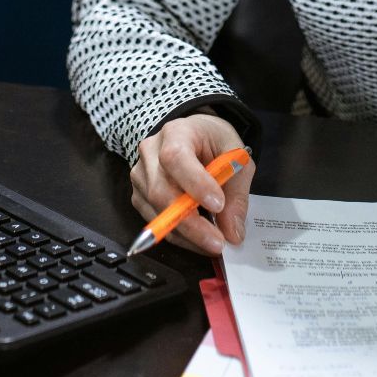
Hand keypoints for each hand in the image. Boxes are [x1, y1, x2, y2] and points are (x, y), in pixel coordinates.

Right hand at [129, 112, 254, 255]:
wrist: (194, 137)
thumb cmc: (214, 143)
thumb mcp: (236, 158)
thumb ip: (236, 193)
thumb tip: (233, 233)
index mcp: (176, 132)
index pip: (175, 158)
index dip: (195, 183)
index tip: (218, 205)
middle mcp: (150, 152)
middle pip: (161, 191)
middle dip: (191, 223)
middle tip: (218, 242)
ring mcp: (140, 175)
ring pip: (157, 211)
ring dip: (187, 234)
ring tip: (214, 243)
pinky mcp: (139, 195)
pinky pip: (155, 222)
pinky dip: (179, 236)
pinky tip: (199, 239)